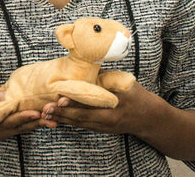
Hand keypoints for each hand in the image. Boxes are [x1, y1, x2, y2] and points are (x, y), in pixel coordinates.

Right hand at [0, 90, 56, 142]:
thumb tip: (2, 96)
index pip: (7, 122)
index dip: (22, 117)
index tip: (36, 112)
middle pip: (19, 127)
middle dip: (36, 121)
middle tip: (53, 114)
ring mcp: (0, 133)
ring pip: (21, 129)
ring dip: (38, 124)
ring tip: (54, 117)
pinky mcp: (3, 130)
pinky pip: (20, 128)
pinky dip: (32, 123)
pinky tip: (44, 118)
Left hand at [41, 82, 156, 137]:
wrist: (149, 117)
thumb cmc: (136, 95)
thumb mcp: (124, 83)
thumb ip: (105, 77)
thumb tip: (86, 66)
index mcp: (114, 107)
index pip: (91, 105)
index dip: (74, 102)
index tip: (59, 97)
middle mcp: (107, 120)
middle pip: (81, 118)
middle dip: (62, 113)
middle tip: (45, 109)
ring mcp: (103, 127)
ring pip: (79, 123)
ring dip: (62, 118)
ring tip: (45, 114)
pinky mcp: (100, 129)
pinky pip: (82, 125)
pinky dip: (69, 121)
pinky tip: (57, 118)